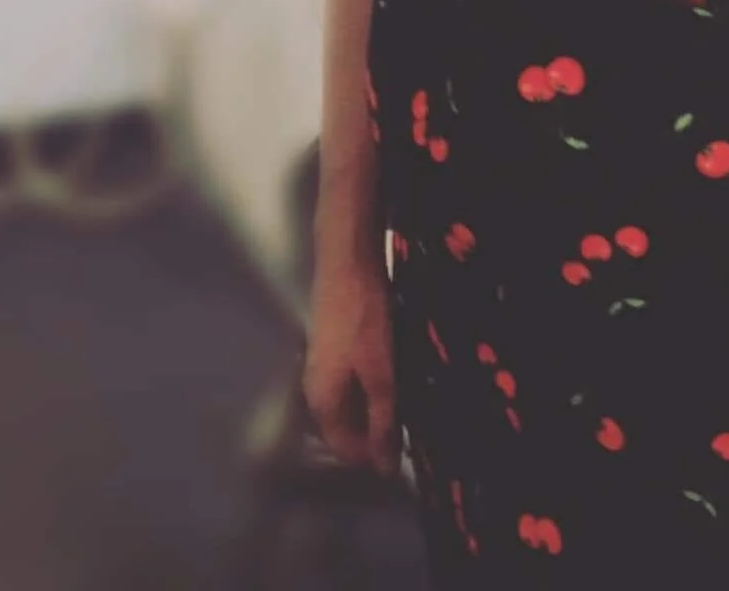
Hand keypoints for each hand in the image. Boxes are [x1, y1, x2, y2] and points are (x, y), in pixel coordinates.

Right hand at [302, 258, 401, 478]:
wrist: (347, 259)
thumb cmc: (363, 318)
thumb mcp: (380, 374)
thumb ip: (383, 421)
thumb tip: (386, 469)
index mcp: (322, 402)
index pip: (345, 450)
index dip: (375, 458)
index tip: (408, 455)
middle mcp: (315, 388)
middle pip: (345, 428)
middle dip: (377, 434)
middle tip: (413, 429)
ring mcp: (323, 364)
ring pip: (350, 403)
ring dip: (377, 409)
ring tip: (410, 404)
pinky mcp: (334, 344)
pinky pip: (353, 381)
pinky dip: (374, 386)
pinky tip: (397, 376)